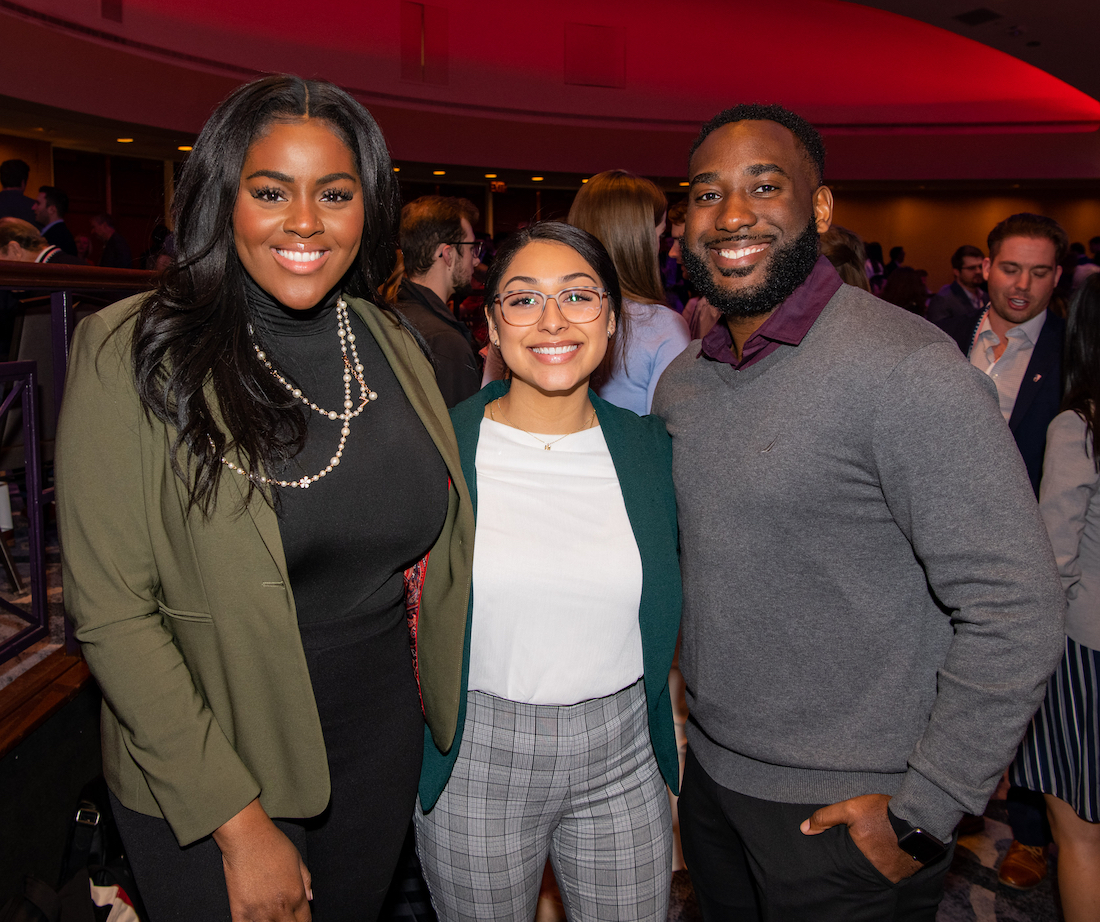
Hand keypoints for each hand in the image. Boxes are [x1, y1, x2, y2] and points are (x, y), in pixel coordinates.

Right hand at [213, 799, 311, 920]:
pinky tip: (254, 920)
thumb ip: (306, 881)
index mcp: (296, 895)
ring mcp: (259, 913)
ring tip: (270, 918)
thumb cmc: (272, 843)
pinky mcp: (239, 912)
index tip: (297, 919)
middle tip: (285, 918)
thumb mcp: (298, 859)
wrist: (247, 837)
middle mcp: (279, 908)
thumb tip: (310, 898)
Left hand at [799, 793, 921, 883]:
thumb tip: (804, 829)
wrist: (921, 816)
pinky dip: (890, 861)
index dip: (842, 855)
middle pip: (861, 867)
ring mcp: (894, 873)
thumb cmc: (884, 812)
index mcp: (860, 857)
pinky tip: (890, 849)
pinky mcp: (908, 871)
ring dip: (876, 860)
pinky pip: (894, 869)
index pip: (844, 863)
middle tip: (862, 847)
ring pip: (878, 869)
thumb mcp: (851, 809)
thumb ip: (826, 818)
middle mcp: (877, 870)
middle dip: (860, 858)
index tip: (846, 847)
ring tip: (876, 847)